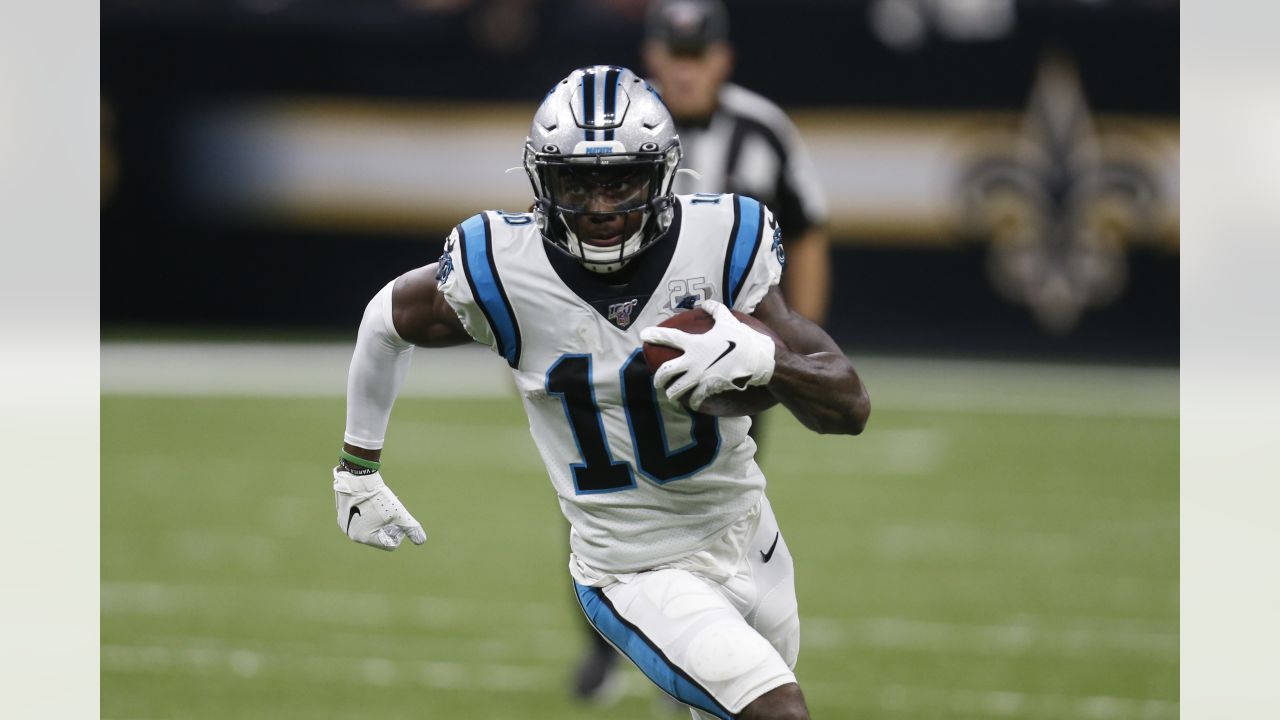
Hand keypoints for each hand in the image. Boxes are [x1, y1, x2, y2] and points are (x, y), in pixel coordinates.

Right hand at [333, 467, 426, 550]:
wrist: (358, 477)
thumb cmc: (379, 497)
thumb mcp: (399, 513)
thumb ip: (411, 528)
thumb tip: (422, 541)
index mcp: (364, 538)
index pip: (389, 544)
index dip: (398, 532)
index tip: (396, 519)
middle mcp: (352, 534)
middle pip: (378, 536)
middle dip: (387, 526)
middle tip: (389, 512)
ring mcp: (345, 525)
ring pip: (369, 528)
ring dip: (377, 521)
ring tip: (379, 507)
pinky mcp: (342, 515)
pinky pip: (359, 520)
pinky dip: (367, 514)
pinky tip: (370, 503)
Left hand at [640, 299, 776, 410]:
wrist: (758, 360)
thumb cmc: (743, 338)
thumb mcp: (728, 320)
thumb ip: (715, 310)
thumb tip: (706, 303)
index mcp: (694, 343)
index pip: (669, 337)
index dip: (654, 335)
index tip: (644, 335)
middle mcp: (693, 361)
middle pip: (665, 372)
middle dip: (657, 378)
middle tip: (656, 380)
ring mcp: (700, 377)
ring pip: (676, 389)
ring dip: (670, 393)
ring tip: (670, 394)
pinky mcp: (709, 388)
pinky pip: (695, 398)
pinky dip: (692, 402)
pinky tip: (691, 403)